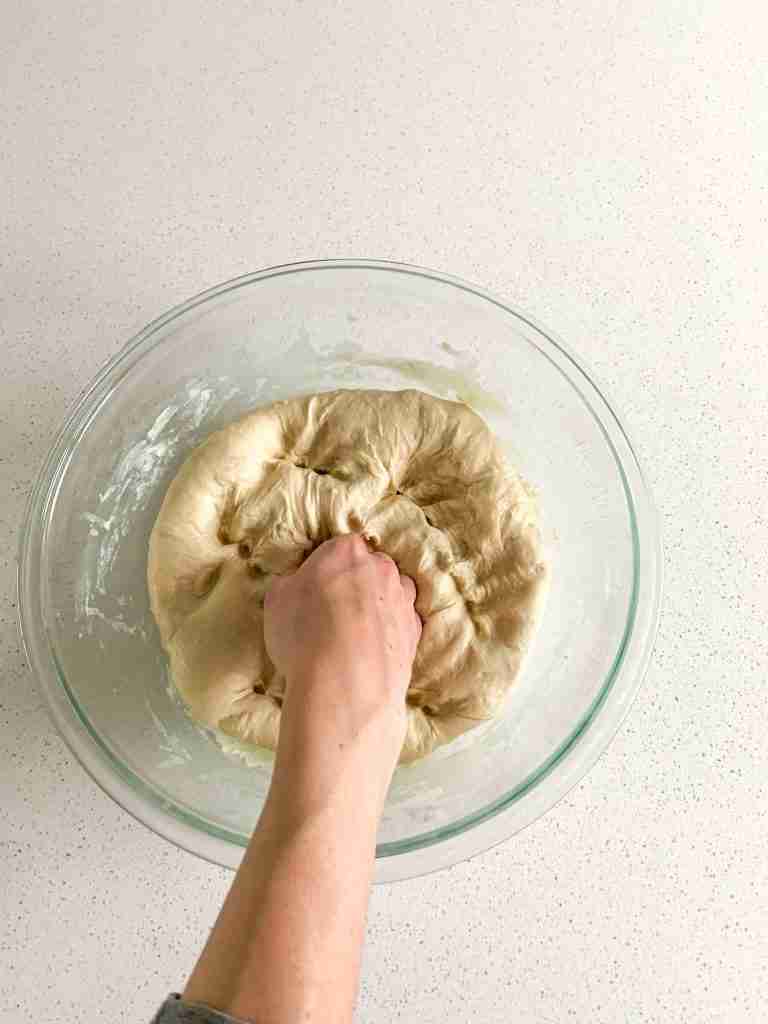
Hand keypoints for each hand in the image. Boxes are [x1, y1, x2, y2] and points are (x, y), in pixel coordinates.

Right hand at [264, 534, 420, 752]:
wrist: (346, 685)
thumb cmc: (305, 635)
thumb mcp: (276, 601)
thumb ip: (291, 583)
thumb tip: (297, 584)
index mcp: (346, 551)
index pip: (339, 548)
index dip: (327, 569)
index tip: (315, 589)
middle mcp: (381, 569)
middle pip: (370, 568)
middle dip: (356, 584)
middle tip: (333, 613)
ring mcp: (403, 599)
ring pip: (393, 593)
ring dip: (378, 606)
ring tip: (355, 635)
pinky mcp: (415, 631)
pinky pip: (402, 622)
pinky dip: (390, 632)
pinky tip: (372, 650)